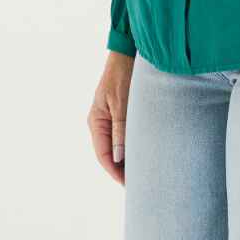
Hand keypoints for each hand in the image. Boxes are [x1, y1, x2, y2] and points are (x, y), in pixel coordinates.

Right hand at [88, 52, 133, 185]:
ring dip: (127, 160)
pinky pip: (123, 137)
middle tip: (139, 184)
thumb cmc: (124, 76)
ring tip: (143, 173)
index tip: (129, 184)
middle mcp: (100, 123)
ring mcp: (109, 119)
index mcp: (96, 122)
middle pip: (109, 155)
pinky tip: (143, 154)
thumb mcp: (122, 104)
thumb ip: (121, 130)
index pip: (103, 156)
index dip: (115, 172)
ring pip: (116, 147)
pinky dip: (131, 147)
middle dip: (122, 170)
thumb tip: (117, 158)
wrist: (127, 54)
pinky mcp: (120, 115)